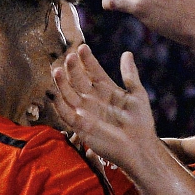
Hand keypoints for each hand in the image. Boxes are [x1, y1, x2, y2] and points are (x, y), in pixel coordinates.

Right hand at [53, 45, 159, 172]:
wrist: (139, 147)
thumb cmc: (141, 123)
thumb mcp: (137, 95)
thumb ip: (130, 75)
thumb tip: (127, 53)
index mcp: (106, 89)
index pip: (93, 71)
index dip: (88, 60)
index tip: (82, 47)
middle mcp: (93, 99)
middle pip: (79, 80)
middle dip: (74, 68)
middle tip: (71, 57)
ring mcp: (86, 112)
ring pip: (69, 94)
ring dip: (63, 83)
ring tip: (58, 70)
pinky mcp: (80, 126)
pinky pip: (66, 114)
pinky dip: (59, 105)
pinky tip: (53, 93)